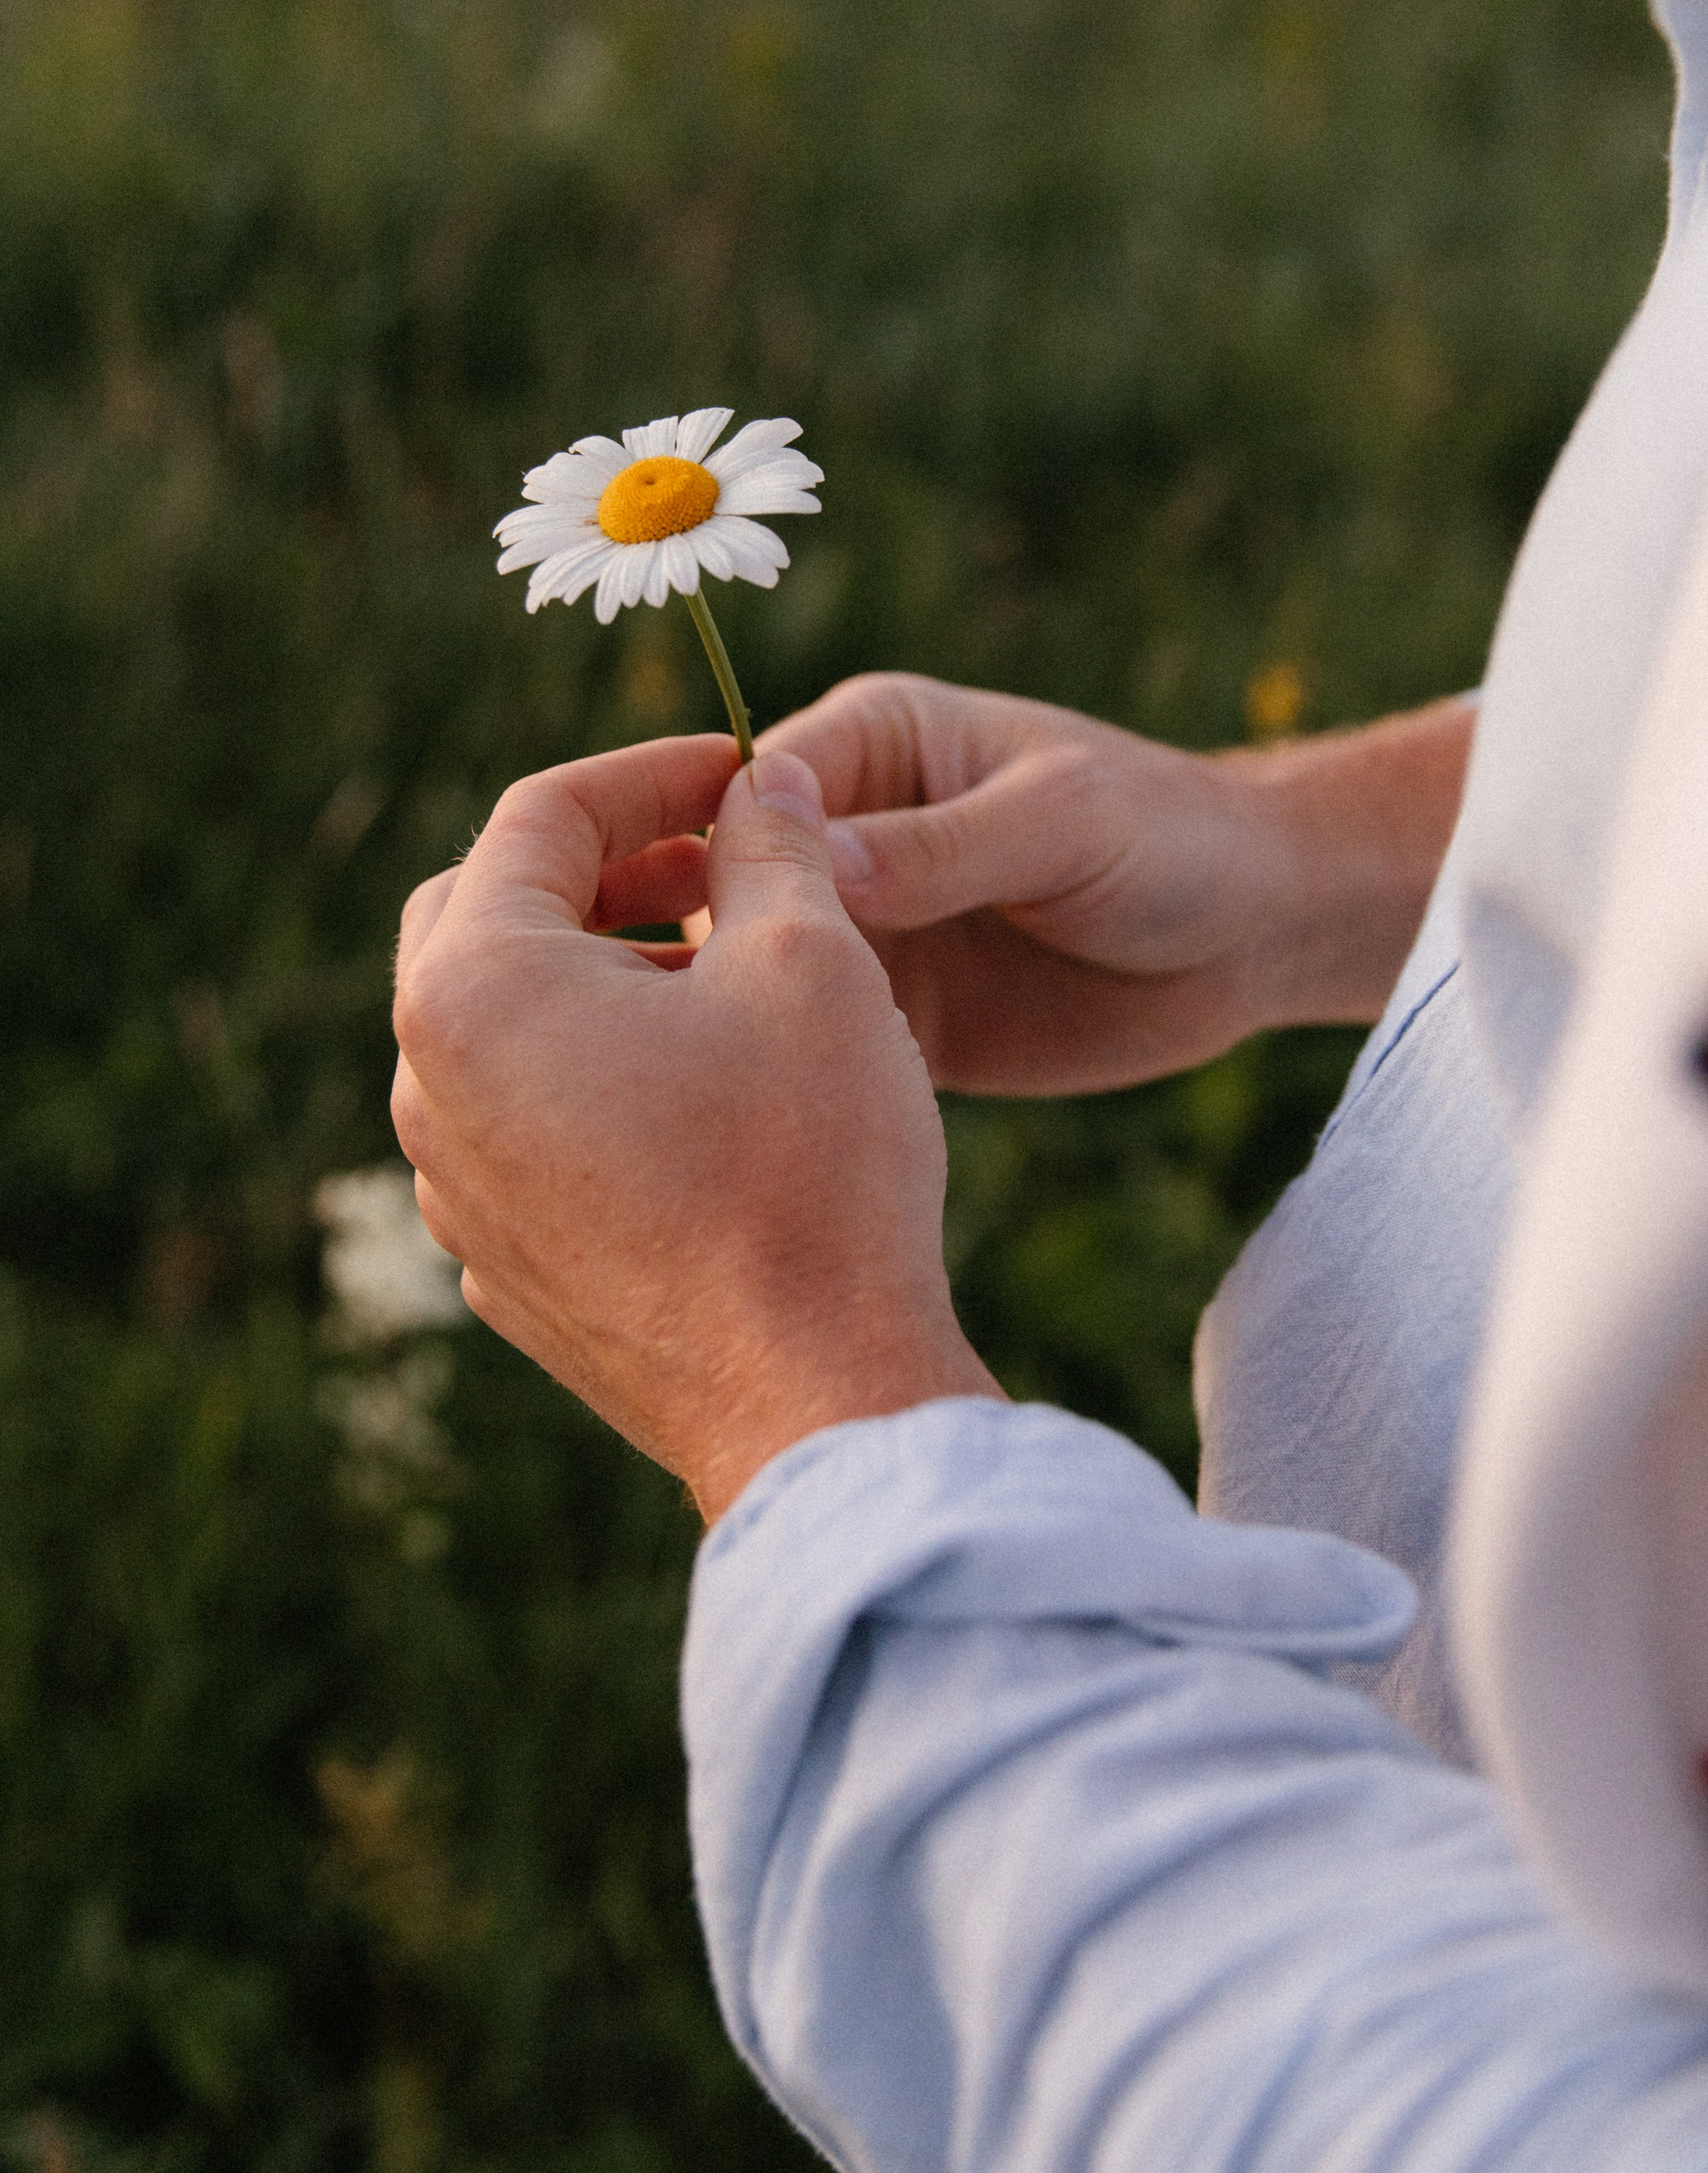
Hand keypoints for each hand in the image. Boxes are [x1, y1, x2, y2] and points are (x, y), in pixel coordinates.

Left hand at [390, 734, 1000, 1519]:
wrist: (814, 1399)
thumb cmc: (808, 1167)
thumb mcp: (812, 959)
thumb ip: (770, 843)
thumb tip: (757, 780)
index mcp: (474, 989)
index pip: (538, 817)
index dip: (649, 773)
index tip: (736, 773)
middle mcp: (428, 1090)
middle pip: (489, 917)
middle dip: (603, 871)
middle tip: (716, 867)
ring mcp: (455, 1193)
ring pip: (507, 1033)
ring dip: (602, 979)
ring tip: (725, 982)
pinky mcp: (505, 1270)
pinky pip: (528, 1135)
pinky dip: (598, 1084)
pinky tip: (705, 1100)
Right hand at [747, 676, 1473, 1094]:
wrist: (1255, 933)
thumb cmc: (1170, 837)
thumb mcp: (1062, 822)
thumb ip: (942, 845)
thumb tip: (808, 864)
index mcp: (869, 743)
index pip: (746, 791)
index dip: (708, 855)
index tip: (694, 935)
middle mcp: (847, 836)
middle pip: (728, 892)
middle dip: (701, 957)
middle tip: (676, 1044)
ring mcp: (865, 936)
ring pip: (757, 984)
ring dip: (736, 1036)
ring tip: (708, 1107)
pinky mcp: (893, 1023)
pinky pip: (818, 1056)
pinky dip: (798, 1092)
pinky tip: (775, 1143)